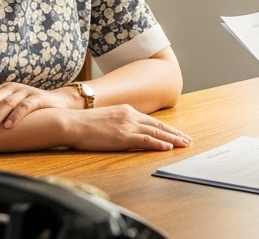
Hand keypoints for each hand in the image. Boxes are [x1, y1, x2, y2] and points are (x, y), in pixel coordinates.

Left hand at [0, 82, 78, 132]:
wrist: (58, 104)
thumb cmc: (28, 109)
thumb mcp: (11, 107)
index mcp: (3, 89)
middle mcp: (12, 88)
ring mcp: (25, 92)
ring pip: (7, 103)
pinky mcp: (38, 99)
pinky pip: (25, 107)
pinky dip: (16, 116)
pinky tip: (8, 126)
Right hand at [65, 104, 191, 151]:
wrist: (71, 122)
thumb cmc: (83, 123)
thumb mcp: (104, 119)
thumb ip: (117, 123)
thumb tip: (123, 131)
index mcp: (126, 110)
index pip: (151, 120)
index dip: (166, 128)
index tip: (176, 133)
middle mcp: (130, 115)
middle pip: (158, 126)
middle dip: (174, 133)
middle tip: (187, 139)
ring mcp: (127, 125)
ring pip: (155, 133)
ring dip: (172, 139)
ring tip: (183, 144)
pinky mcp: (122, 136)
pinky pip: (145, 140)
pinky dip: (158, 144)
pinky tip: (168, 147)